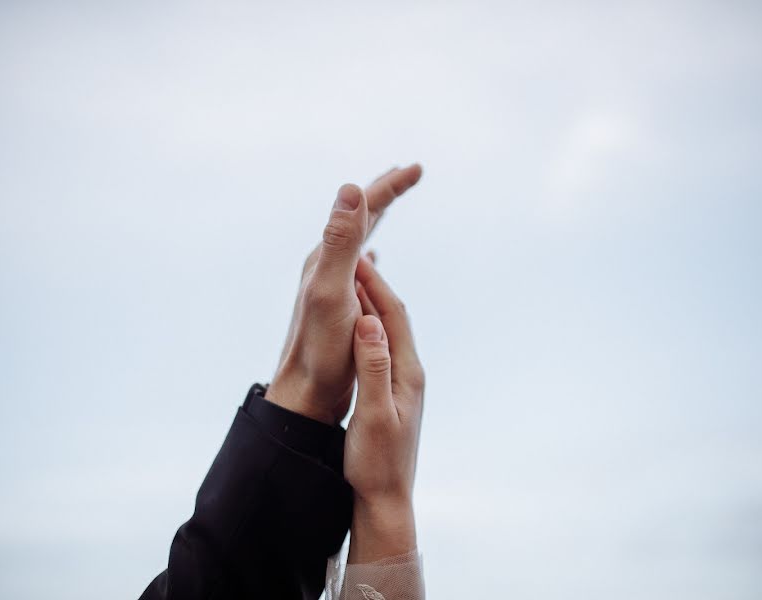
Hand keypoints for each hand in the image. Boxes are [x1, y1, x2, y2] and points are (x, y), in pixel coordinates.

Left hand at [266, 165, 422, 424]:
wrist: (304, 393)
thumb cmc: (320, 348)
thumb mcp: (332, 290)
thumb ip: (340, 241)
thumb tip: (351, 188)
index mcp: (327, 256)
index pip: (363, 208)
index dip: (391, 186)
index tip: (418, 169)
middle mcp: (325, 264)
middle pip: (359, 218)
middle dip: (385, 193)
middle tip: (410, 174)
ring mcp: (331, 283)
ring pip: (358, 241)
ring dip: (376, 219)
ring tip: (390, 206)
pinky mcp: (336, 304)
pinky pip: (357, 268)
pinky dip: (370, 255)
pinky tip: (374, 261)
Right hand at [345, 256, 424, 562]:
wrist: (387, 497)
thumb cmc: (376, 462)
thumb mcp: (373, 414)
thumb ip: (373, 367)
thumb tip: (369, 323)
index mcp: (407, 373)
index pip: (392, 316)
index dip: (375, 284)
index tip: (355, 257)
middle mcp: (409, 372)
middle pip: (393, 318)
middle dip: (374, 285)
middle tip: (352, 256)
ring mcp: (403, 382)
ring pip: (388, 331)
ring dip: (371, 303)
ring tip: (352, 278)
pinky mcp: (393, 392)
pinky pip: (382, 347)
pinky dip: (368, 327)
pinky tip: (356, 324)